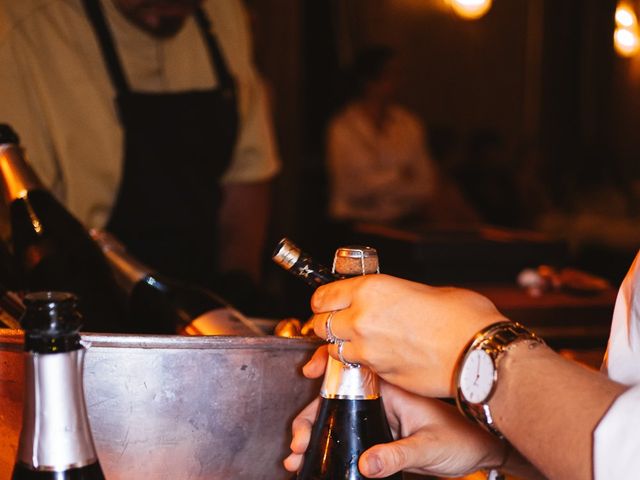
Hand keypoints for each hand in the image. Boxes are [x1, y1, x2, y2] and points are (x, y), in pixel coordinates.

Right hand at [283, 347, 505, 477]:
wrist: (482, 452)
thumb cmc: (463, 440)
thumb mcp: (429, 447)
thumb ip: (398, 456)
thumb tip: (366, 463)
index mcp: (392, 388)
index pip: (350, 372)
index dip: (324, 374)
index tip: (306, 379)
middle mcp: (382, 397)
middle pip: (336, 397)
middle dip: (310, 416)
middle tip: (297, 441)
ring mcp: (379, 415)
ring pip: (338, 415)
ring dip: (315, 431)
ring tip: (297, 454)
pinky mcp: (380, 432)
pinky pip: (348, 431)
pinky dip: (328, 442)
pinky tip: (314, 456)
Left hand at [311, 275, 506, 396]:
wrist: (478, 354)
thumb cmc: (461, 318)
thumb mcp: (420, 290)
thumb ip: (390, 296)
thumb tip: (382, 302)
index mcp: (370, 289)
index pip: (323, 296)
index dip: (325, 301)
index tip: (329, 304)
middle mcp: (361, 318)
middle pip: (320, 325)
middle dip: (328, 325)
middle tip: (341, 324)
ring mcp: (367, 350)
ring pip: (334, 350)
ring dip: (342, 347)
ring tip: (363, 343)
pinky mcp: (378, 374)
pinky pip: (356, 369)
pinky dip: (360, 365)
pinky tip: (378, 358)